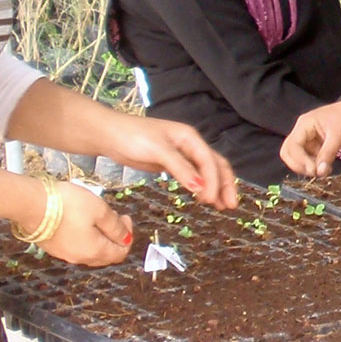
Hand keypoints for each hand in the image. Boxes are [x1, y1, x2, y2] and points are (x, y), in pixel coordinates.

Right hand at [39, 182, 134, 266]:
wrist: (31, 205)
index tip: (125, 218)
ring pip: (90, 250)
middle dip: (114, 237)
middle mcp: (80, 258)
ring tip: (97, 216)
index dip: (127, 236)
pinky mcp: (52, 247)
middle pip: (106, 254)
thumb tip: (126, 238)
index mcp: (95, 252)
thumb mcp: (100, 210)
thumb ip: (116, 227)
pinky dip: (84, 237)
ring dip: (99, 236)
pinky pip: (75, 246)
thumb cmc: (68, 205)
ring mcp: (64, 254)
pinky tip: (80, 220)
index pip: (120, 253)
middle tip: (114, 217)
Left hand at [104, 116, 237, 209]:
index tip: (211, 200)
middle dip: (225, 184)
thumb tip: (200, 188)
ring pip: (206, 171)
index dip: (214, 181)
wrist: (110, 135)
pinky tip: (203, 198)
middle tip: (230, 205)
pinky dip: (201, 187)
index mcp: (190, 138)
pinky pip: (193, 175)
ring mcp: (182, 154)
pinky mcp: (172, 163)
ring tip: (222, 206)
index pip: (209, 161)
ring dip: (216, 187)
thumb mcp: (158, 151)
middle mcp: (190, 145)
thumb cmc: (133, 137)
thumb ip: (180, 168)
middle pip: (215, 165)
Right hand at [282, 101, 340, 177]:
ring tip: (322, 171)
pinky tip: (325, 168)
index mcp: (304, 125)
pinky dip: (314, 165)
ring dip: (306, 166)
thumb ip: (327, 154)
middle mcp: (303, 132)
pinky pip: (309, 158)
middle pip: (289, 152)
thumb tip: (319, 172)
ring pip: (298, 157)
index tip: (313, 170)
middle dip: (299, 165)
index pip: (292, 146)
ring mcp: (308, 138)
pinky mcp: (316, 145)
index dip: (299, 161)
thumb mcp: (338, 136)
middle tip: (315, 173)